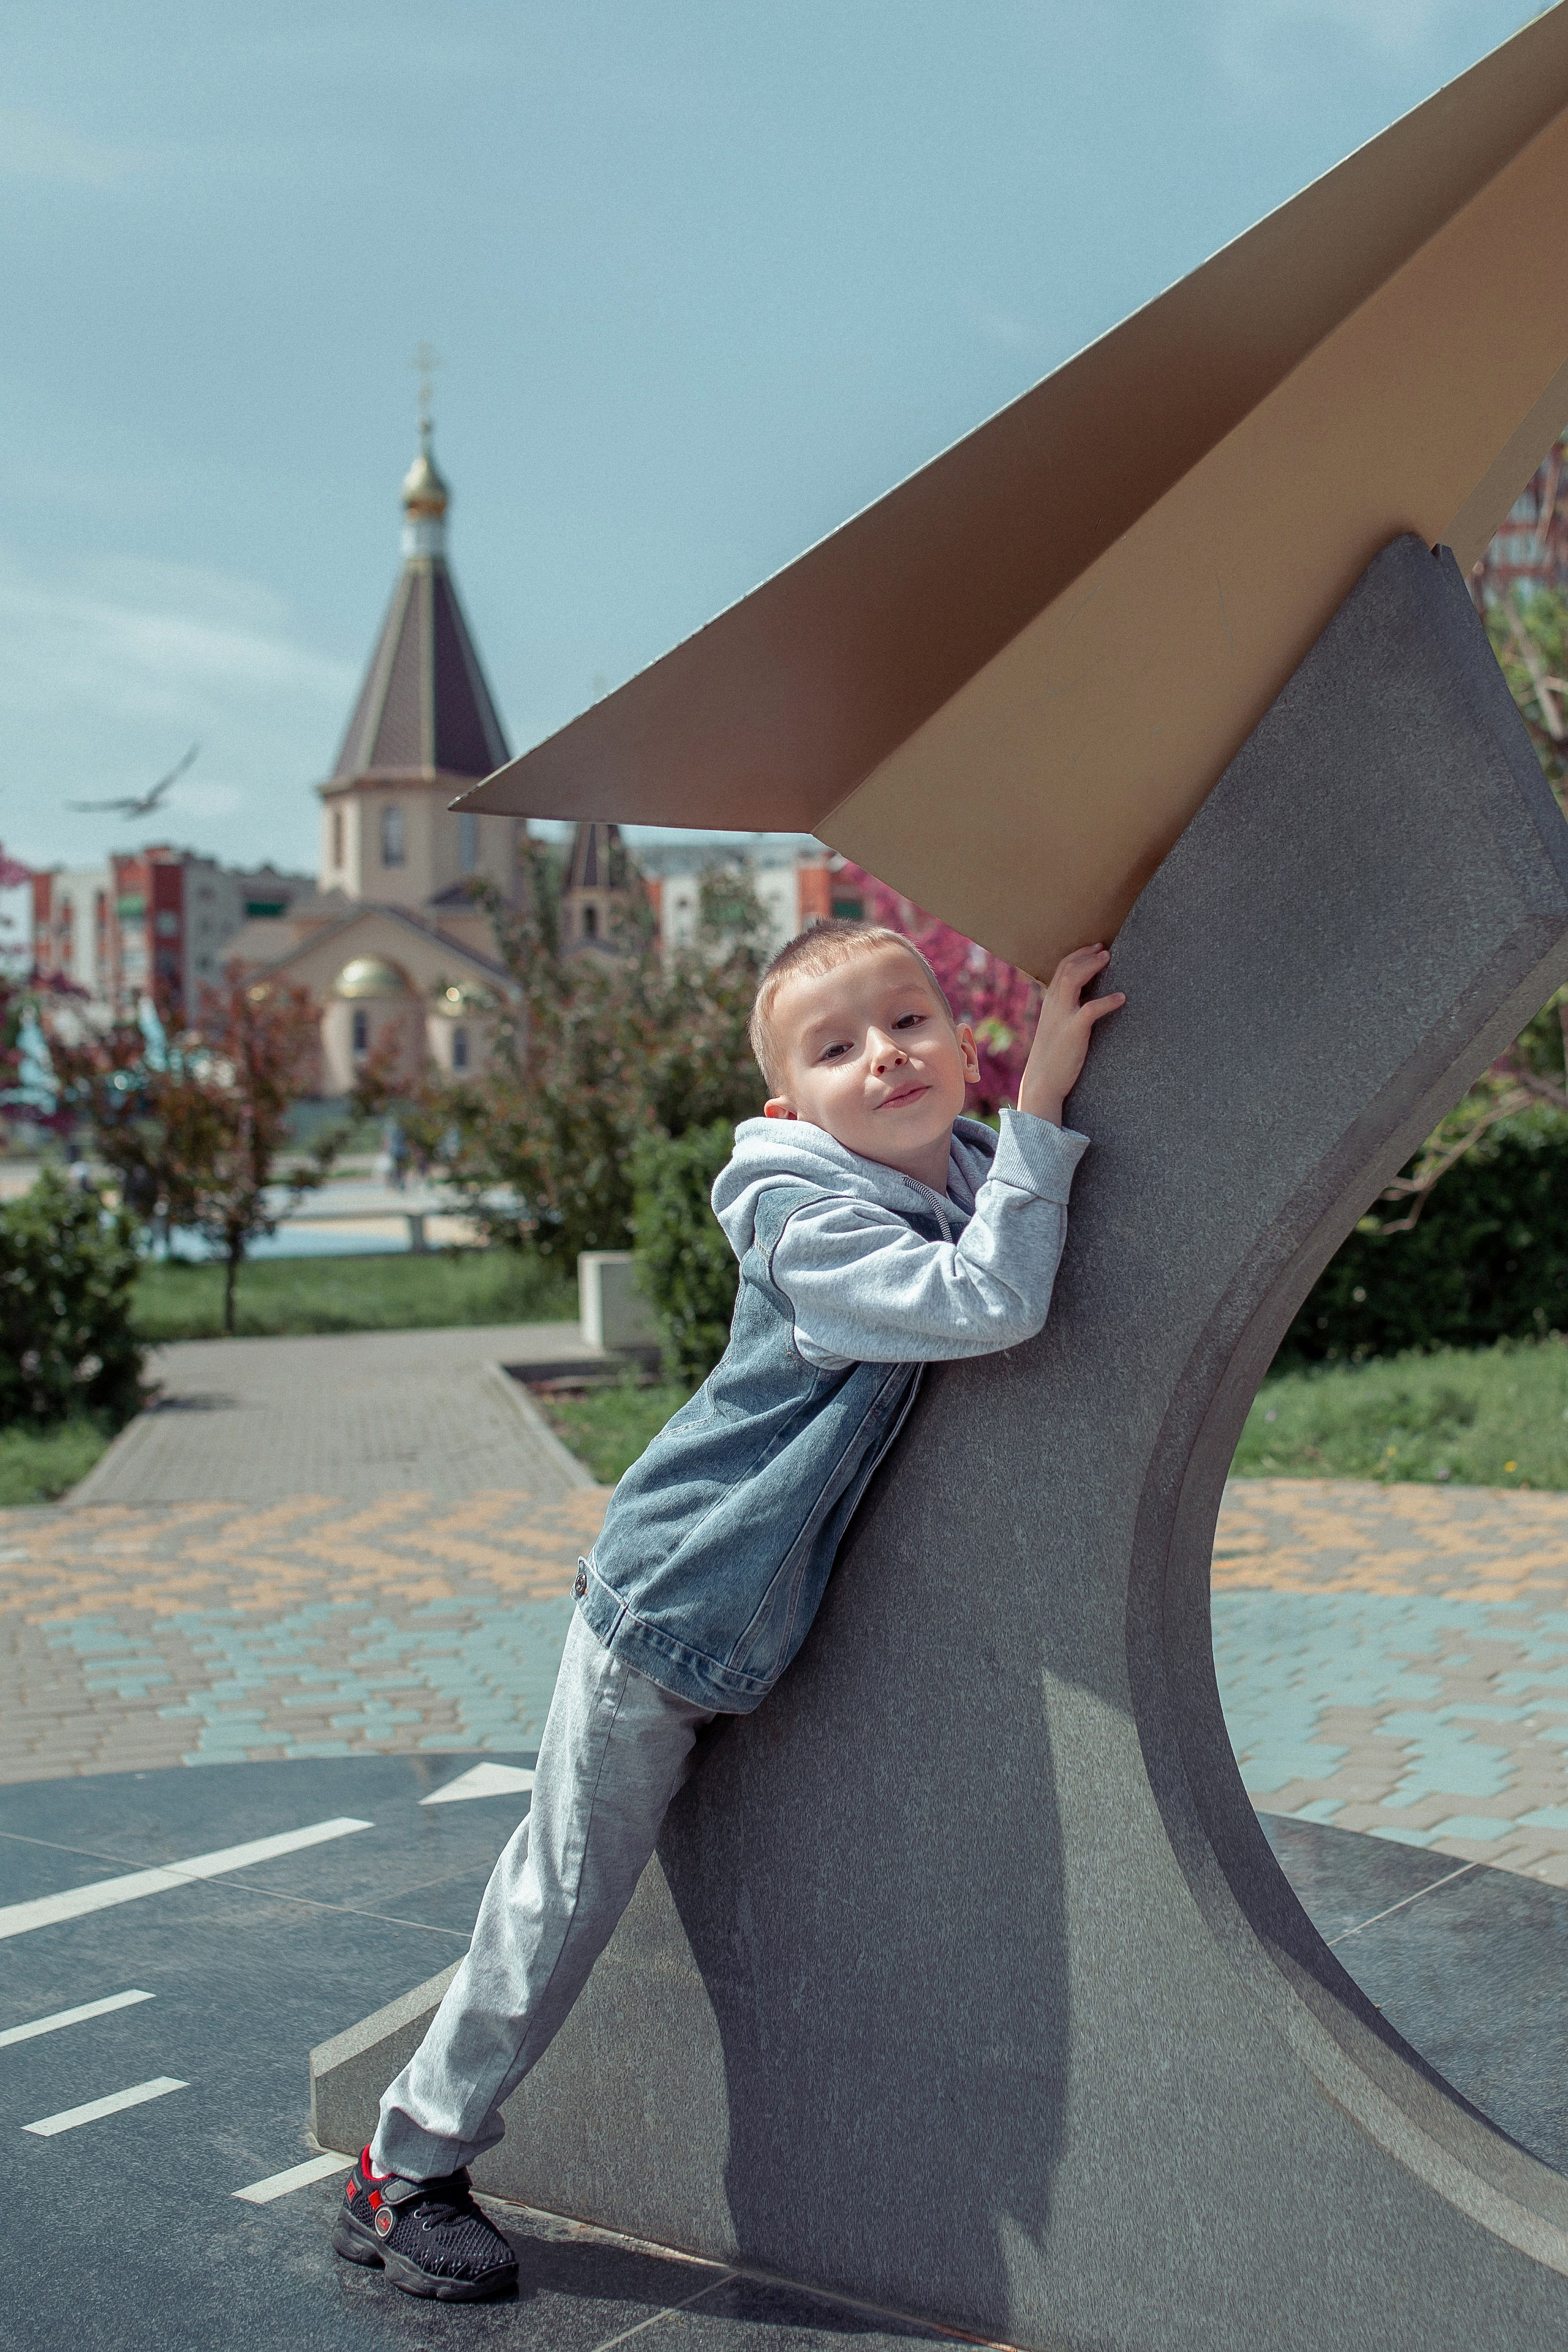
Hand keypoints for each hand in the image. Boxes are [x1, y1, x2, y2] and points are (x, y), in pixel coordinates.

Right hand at [1016, 945, 1124, 1124]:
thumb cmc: (1052, 1058)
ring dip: (1092, 966)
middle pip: (1067, 968)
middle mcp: (1053, 1006)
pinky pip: (1091, 1009)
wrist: (1042, 1082)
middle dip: (1086, 954)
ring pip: (1073, 979)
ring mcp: (1062, 1017)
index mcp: (1050, 1004)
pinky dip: (1107, 1001)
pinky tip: (1121, 998)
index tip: (1095, 948)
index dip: (1078, 955)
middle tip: (1105, 949)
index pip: (1061, 969)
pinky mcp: (1073, 1031)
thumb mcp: (1056, 1029)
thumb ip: (1065, 1013)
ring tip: (1108, 959)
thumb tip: (1084, 1004)